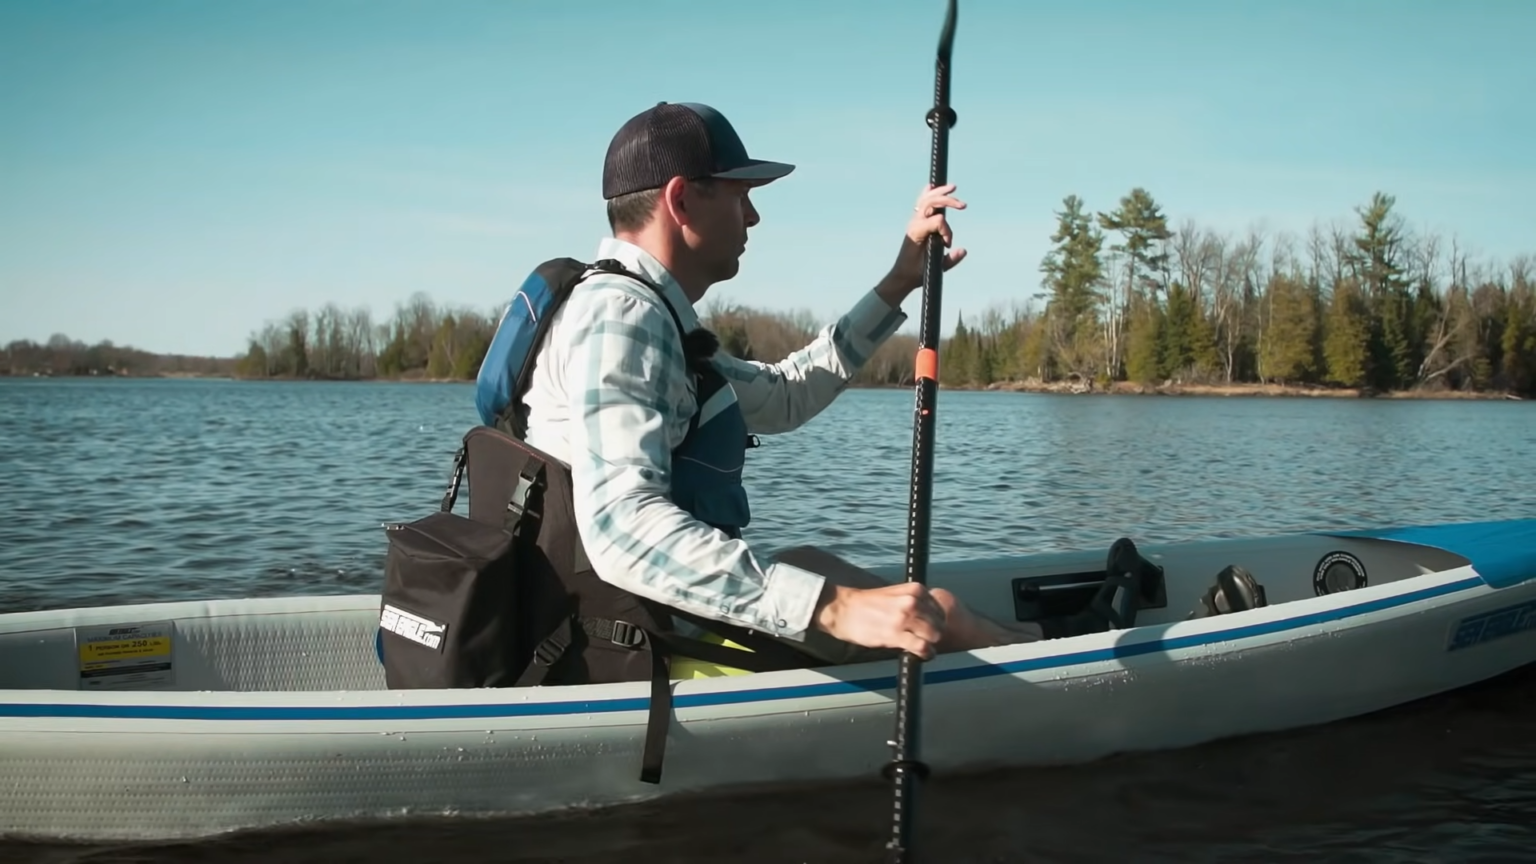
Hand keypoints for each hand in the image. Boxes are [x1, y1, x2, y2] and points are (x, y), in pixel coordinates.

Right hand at [813, 581, 948, 659]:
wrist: (844, 610)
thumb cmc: (868, 604)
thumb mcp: (895, 594)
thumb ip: (914, 602)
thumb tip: (930, 618)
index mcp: (915, 590)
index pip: (939, 609)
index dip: (936, 621)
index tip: (929, 629)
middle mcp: (913, 601)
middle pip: (939, 623)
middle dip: (934, 634)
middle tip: (925, 640)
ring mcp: (905, 618)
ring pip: (934, 635)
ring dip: (931, 644)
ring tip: (923, 647)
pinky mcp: (896, 634)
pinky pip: (922, 647)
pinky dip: (926, 653)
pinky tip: (921, 654)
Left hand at [879, 183, 967, 303]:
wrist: (902, 275)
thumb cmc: (916, 273)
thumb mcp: (934, 269)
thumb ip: (950, 261)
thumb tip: (963, 250)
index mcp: (917, 232)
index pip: (938, 221)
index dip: (947, 232)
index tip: (948, 245)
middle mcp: (915, 224)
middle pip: (932, 202)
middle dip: (947, 201)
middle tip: (963, 205)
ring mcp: (915, 222)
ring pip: (927, 199)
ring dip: (940, 193)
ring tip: (952, 188)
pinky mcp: (917, 223)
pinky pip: (922, 204)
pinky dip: (928, 195)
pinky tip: (931, 187)